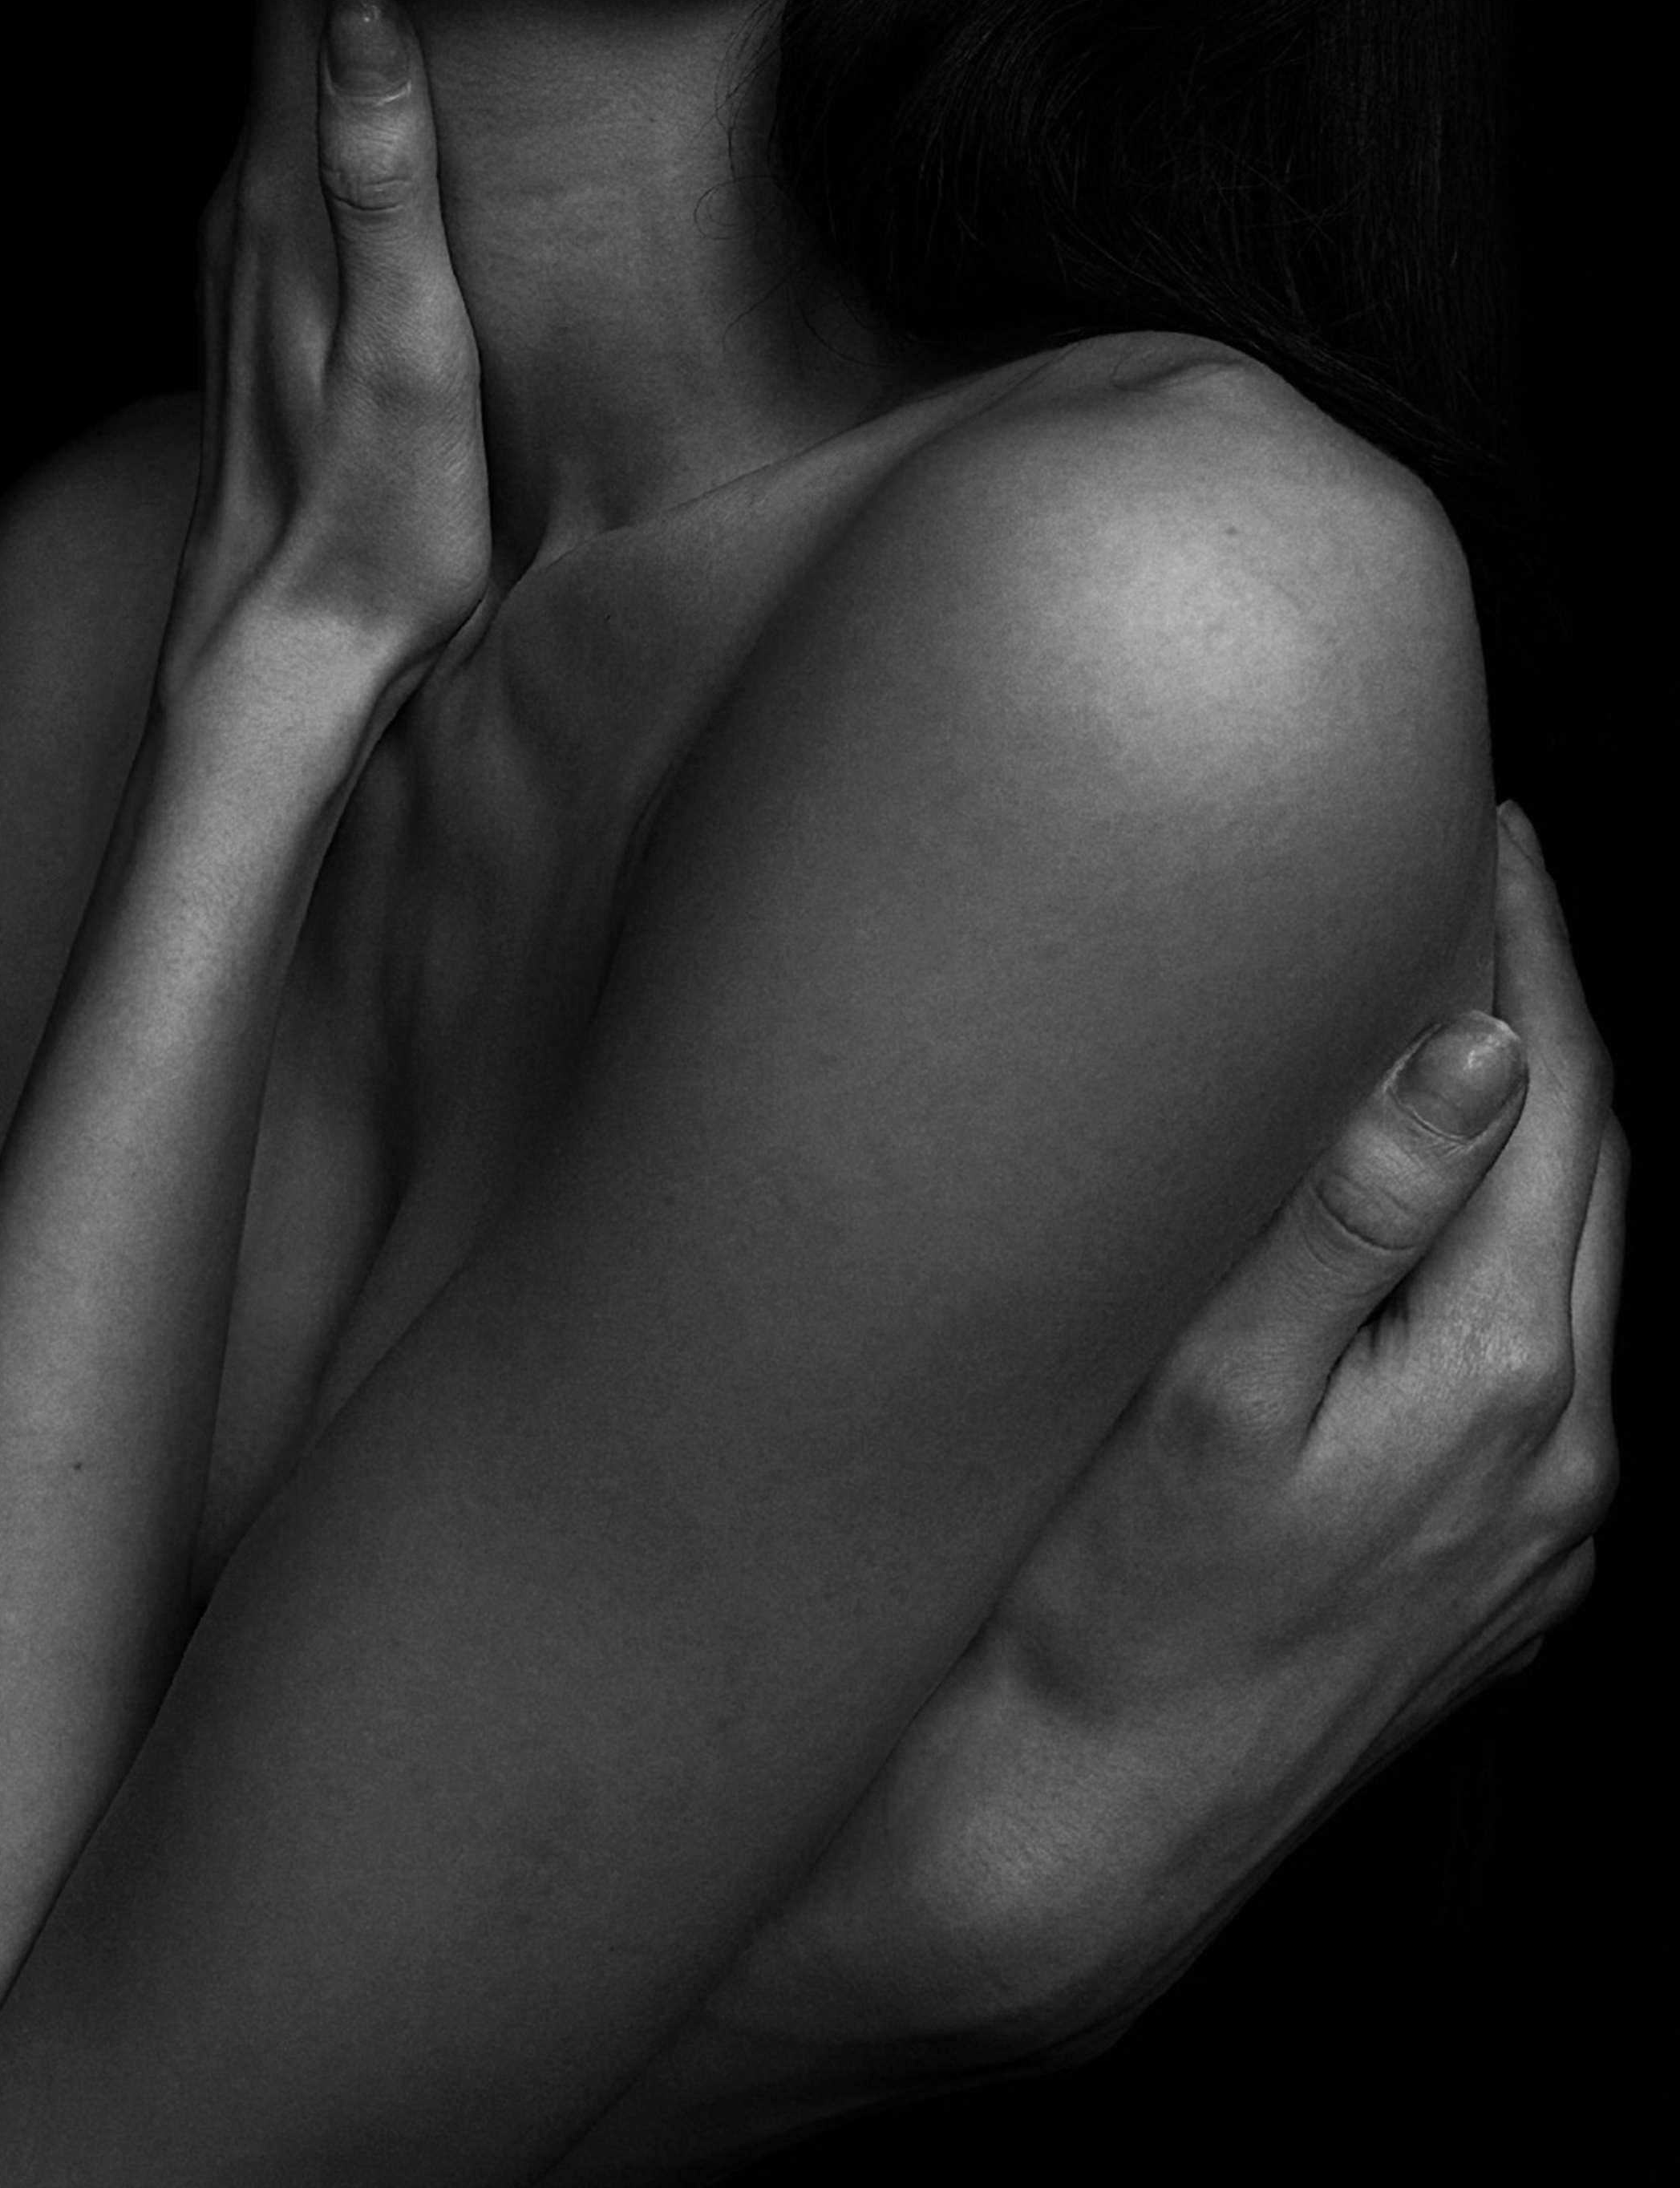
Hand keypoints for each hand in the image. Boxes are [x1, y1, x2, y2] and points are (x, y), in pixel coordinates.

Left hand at [158, 0, 490, 729]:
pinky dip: (337, 98)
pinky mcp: (265, 316)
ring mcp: (244, 268)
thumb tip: (364, 12)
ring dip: (336, 7)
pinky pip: (296, 162)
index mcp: (286, 203)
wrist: (286, 658)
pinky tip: (377, 106)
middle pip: (286, 24)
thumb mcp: (405, 344)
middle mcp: (246, 217)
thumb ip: (384, 174)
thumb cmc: (376, 522)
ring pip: (288, 93)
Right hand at [698, 803, 1623, 2088]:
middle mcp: (1557, 1468)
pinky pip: (1534, 1369)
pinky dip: (1498, 1256)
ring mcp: (1534, 1540)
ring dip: (1526, 1136)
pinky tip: (1420, 1223)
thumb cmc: (1113, 1608)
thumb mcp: (1219, 1389)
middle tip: (1472, 886)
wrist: (1082, 1836)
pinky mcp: (1493, 1587)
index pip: (1555, 1104)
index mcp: (1502, 1388)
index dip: (1527, 951)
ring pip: (1566, 1273)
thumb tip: (1479, 1053)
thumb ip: (1358, 1217)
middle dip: (1539, 1020)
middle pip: (1588, 1176)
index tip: (1493, 834)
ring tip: (1445, 1020)